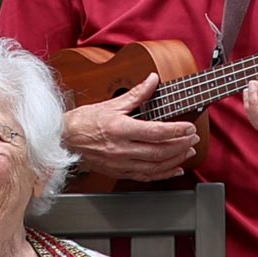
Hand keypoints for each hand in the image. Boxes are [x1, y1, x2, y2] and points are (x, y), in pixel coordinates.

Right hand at [62, 76, 199, 180]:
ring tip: (188, 151)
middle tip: (193, 137)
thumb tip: (153, 80)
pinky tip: (174, 168)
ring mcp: (120, 162)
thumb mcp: (111, 104)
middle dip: (181, 144)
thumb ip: (136, 94)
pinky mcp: (118, 171)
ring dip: (176, 159)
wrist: (64, 139)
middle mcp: (121, 149)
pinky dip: (163, 174)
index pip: (156, 132)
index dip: (177, 130)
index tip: (189, 127)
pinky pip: (146, 176)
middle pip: (160, 150)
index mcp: (119, 129)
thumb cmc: (83, 122)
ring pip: (156, 165)